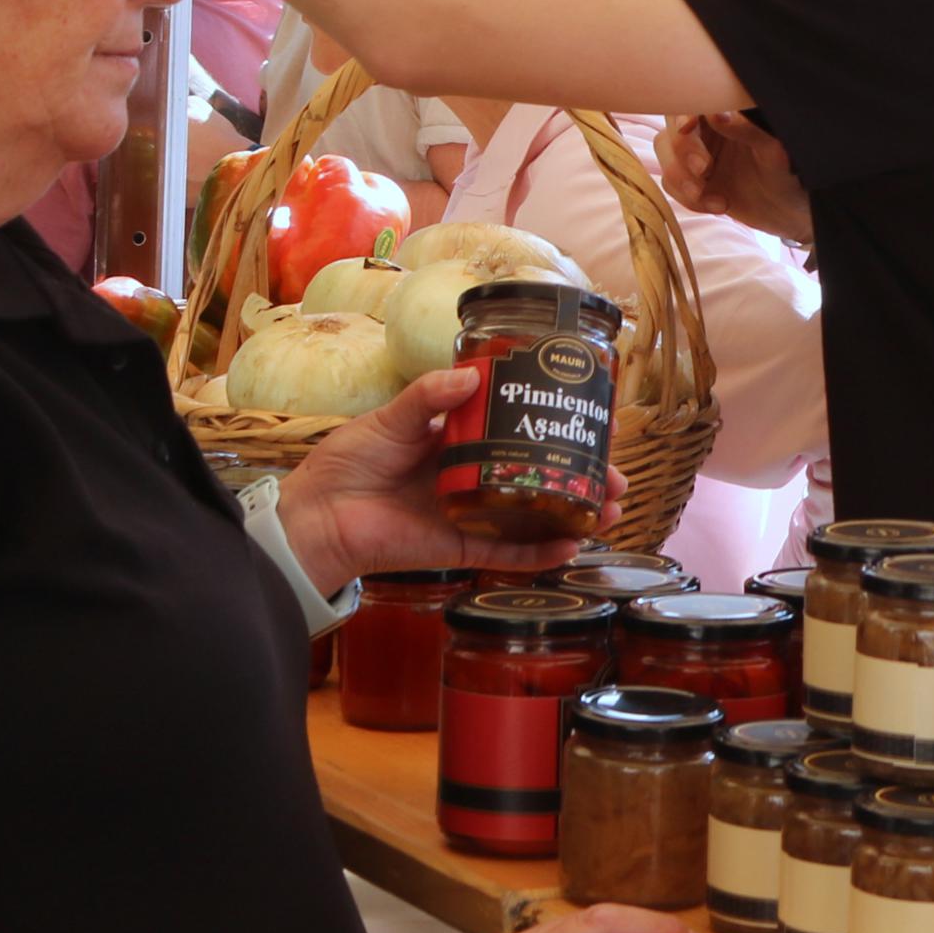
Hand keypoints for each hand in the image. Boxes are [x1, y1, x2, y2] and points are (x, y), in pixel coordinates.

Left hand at [277, 366, 604, 594]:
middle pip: (539, 477)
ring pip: (534, 517)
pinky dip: (539, 554)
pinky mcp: (459, 548)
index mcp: (459, 442)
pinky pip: (506, 554)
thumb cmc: (347, 464)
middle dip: (582, 477)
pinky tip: (571, 546)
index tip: (593, 420)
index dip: (557, 427)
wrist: (316, 516)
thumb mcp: (390, 419)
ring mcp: (471, 515)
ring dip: (574, 515)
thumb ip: (429, 399)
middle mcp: (473, 478)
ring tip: (611, 509)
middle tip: (617, 474)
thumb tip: (468, 378)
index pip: (519, 431)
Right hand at [658, 112, 809, 244]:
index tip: (687, 126)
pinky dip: (690, 200)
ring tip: (716, 198)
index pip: (692, 102)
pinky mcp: (691, 182)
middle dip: (682, 150)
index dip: (682, 112)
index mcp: (726, 114)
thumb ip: (746, 130)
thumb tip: (716, 114)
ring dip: (682, 179)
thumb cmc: (788, 174)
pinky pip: (672, 186)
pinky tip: (720, 205)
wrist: (790, 212)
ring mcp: (696, 157)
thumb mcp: (774, 152)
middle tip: (705, 168)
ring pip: (665, 158)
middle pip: (671, 130)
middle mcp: (707, 131)